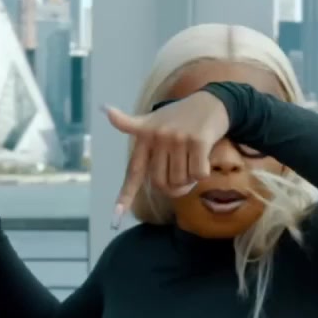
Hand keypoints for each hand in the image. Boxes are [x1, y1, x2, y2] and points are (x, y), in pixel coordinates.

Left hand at [104, 91, 229, 223]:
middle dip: (173, 187)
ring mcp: (178, 139)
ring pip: (181, 181)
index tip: (116, 215)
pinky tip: (204, 158)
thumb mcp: (152, 119)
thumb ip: (131, 125)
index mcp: (144, 135)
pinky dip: (203, 173)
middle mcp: (158, 137)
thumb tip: (105, 110)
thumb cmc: (180, 116)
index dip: (125, 195)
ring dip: (190, 179)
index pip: (133, 171)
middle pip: (161, 183)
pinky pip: (198, 174)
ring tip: (193, 161)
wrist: (211, 101)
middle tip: (183, 176)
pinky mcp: (198, 140)